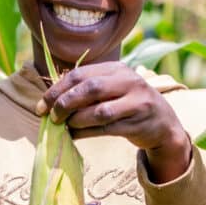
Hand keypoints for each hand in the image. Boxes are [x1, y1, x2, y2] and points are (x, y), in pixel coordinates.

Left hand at [36, 62, 191, 181]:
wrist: (163, 123)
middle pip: (89, 89)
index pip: (80, 74)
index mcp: (117, 69)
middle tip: (51, 117)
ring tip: (65, 127)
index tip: (42, 105)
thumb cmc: (129, 104)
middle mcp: (129, 82)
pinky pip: (106, 129)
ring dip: (76, 121)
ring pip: (98, 111)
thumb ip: (88, 88)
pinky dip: (86, 133)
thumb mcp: (113, 88)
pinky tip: (75, 135)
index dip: (57, 90)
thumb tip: (51, 101)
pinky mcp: (138, 123)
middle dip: (64, 103)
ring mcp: (136, 103)